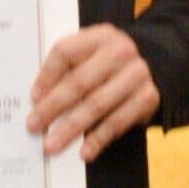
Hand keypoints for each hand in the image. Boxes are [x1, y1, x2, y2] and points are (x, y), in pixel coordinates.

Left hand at [23, 22, 162, 156]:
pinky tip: (84, 151)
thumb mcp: (91, 55)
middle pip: (80, 81)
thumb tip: (38, 101)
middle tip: (34, 126)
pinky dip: (99, 139)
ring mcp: (137, 74)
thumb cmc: (109, 64)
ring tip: (52, 144)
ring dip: (72, 127)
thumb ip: (67, 70)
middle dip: (53, 106)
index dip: (46, 76)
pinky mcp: (148, 97)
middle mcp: (120, 52)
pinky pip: (118, 121)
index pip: (66, 52)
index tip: (33, 98)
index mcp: (100, 36)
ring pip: (97, 104)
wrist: (155, 65)